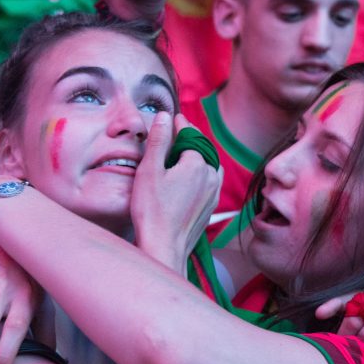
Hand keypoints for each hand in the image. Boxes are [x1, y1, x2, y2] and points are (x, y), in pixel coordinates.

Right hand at [132, 112, 221, 270]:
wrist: (164, 247)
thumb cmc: (152, 210)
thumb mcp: (150, 170)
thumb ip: (159, 140)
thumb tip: (166, 116)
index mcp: (197, 164)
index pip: (190, 135)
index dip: (180, 125)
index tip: (174, 118)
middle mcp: (212, 176)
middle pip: (200, 150)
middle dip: (188, 141)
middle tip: (176, 133)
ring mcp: (213, 193)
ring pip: (207, 167)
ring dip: (196, 158)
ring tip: (181, 155)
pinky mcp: (210, 207)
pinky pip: (208, 183)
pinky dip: (199, 175)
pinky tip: (188, 179)